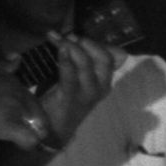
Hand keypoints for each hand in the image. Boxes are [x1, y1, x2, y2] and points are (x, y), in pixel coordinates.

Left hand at [35, 33, 115, 149]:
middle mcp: (100, 87)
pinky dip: (66, 60)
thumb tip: (92, 45)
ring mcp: (87, 94)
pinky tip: (60, 49)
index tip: (76, 36)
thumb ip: (84, 61)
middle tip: (67, 36)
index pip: (110, 56)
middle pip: (104, 58)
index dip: (95, 42)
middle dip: (86, 43)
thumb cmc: (64, 100)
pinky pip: (71, 76)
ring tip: (56, 38)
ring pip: (87, 64)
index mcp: (104, 81)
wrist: (54, 129)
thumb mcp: (77, 78)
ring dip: (72, 47)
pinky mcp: (70, 98)